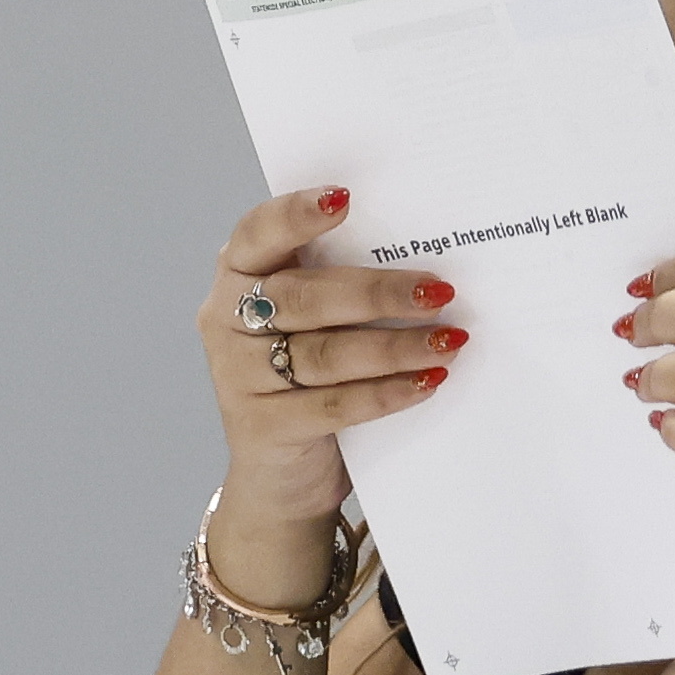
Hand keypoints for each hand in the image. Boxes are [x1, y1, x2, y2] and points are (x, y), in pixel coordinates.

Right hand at [200, 187, 458, 573]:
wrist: (279, 476)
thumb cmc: (306, 375)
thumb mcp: (309, 322)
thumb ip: (337, 284)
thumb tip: (423, 259)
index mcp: (237, 274)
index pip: (258, 233)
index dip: (296, 214)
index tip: (346, 198)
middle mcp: (225, 320)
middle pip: (304, 297)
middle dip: (377, 292)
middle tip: (439, 291)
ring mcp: (238, 376)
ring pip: (324, 354)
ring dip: (395, 346)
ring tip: (448, 340)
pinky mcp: (262, 427)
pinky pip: (333, 405)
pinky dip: (386, 392)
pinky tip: (427, 382)